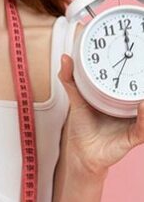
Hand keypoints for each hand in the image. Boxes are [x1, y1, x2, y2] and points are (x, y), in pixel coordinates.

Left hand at [58, 53, 143, 178]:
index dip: (139, 66)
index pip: (137, 79)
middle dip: (142, 80)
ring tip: (143, 95)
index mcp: (123, 97)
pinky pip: (143, 128)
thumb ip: (71, 79)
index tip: (136, 48)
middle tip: (141, 62)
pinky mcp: (132, 137)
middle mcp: (133, 109)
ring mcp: (136, 122)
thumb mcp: (77, 99)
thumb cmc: (83, 126)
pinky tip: (143, 106)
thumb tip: (66, 58)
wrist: (81, 152)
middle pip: (143, 93)